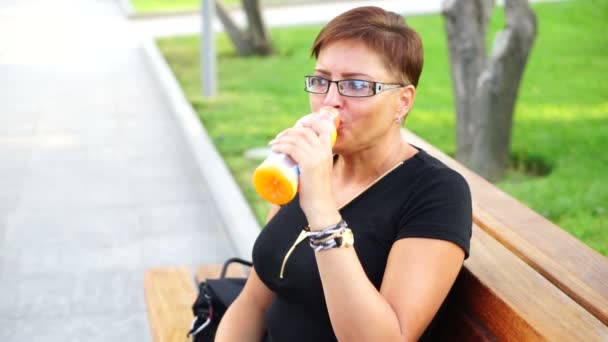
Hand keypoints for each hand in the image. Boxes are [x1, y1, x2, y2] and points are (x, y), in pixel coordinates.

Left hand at [269, 113, 340, 229]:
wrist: (321, 207)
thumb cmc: (316, 194)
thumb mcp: (318, 173)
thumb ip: (312, 165)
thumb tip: (296, 162)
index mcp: (328, 151)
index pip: (322, 128)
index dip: (308, 122)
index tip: (295, 127)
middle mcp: (324, 151)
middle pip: (304, 131)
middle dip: (289, 131)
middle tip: (278, 139)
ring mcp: (316, 157)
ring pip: (296, 139)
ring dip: (281, 138)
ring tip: (273, 144)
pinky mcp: (308, 164)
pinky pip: (291, 148)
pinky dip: (281, 146)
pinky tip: (274, 148)